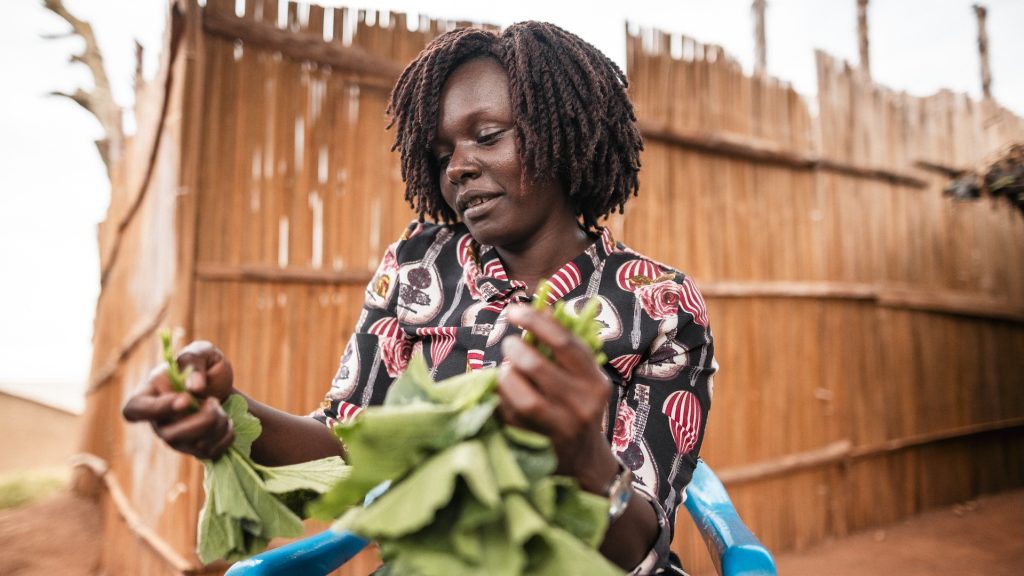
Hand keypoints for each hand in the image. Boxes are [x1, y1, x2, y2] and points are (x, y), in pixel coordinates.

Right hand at [122, 340, 236, 459]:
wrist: (223, 386)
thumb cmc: (205, 366)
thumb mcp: (202, 352)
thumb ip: (194, 361)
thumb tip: (193, 387)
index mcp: (149, 394)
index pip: (134, 410)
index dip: (158, 409)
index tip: (186, 399)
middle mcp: (158, 421)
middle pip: (169, 434)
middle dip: (201, 419)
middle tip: (213, 402)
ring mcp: (176, 439)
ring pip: (193, 445)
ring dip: (217, 424)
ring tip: (220, 406)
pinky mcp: (195, 450)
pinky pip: (210, 452)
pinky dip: (226, 436)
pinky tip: (227, 421)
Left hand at [498, 305, 618, 493]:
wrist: (585, 462)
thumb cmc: (578, 408)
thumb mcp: (582, 380)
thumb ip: (564, 350)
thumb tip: (540, 309)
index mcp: (596, 381)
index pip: (565, 342)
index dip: (535, 321)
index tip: (514, 310)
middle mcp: (584, 403)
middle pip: (537, 365)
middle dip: (515, 349)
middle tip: (508, 344)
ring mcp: (562, 426)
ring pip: (524, 395)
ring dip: (506, 376)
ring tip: (504, 370)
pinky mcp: (542, 443)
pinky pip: (512, 416)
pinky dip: (501, 399)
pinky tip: (501, 392)